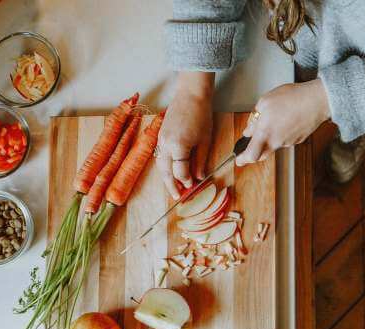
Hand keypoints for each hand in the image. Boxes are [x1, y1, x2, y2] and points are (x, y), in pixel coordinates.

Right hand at [156, 72, 214, 198]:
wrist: (191, 94)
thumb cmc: (201, 115)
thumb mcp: (205, 140)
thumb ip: (200, 161)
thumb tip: (198, 178)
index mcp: (178, 147)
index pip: (180, 172)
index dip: (187, 181)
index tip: (193, 185)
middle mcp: (165, 145)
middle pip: (166, 171)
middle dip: (171, 185)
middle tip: (178, 197)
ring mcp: (160, 140)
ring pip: (160, 165)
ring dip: (166, 177)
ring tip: (174, 187)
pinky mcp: (160, 135)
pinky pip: (160, 155)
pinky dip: (165, 166)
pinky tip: (172, 171)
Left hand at [235, 78, 330, 165]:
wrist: (317, 100)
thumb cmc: (292, 98)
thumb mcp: (265, 102)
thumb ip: (254, 119)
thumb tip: (248, 130)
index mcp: (265, 132)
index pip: (251, 155)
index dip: (243, 159)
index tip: (238, 160)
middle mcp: (277, 141)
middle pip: (262, 153)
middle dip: (254, 150)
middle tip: (251, 143)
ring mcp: (288, 142)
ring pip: (274, 144)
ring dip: (270, 136)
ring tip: (275, 118)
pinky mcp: (298, 140)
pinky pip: (285, 139)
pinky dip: (282, 132)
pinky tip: (286, 119)